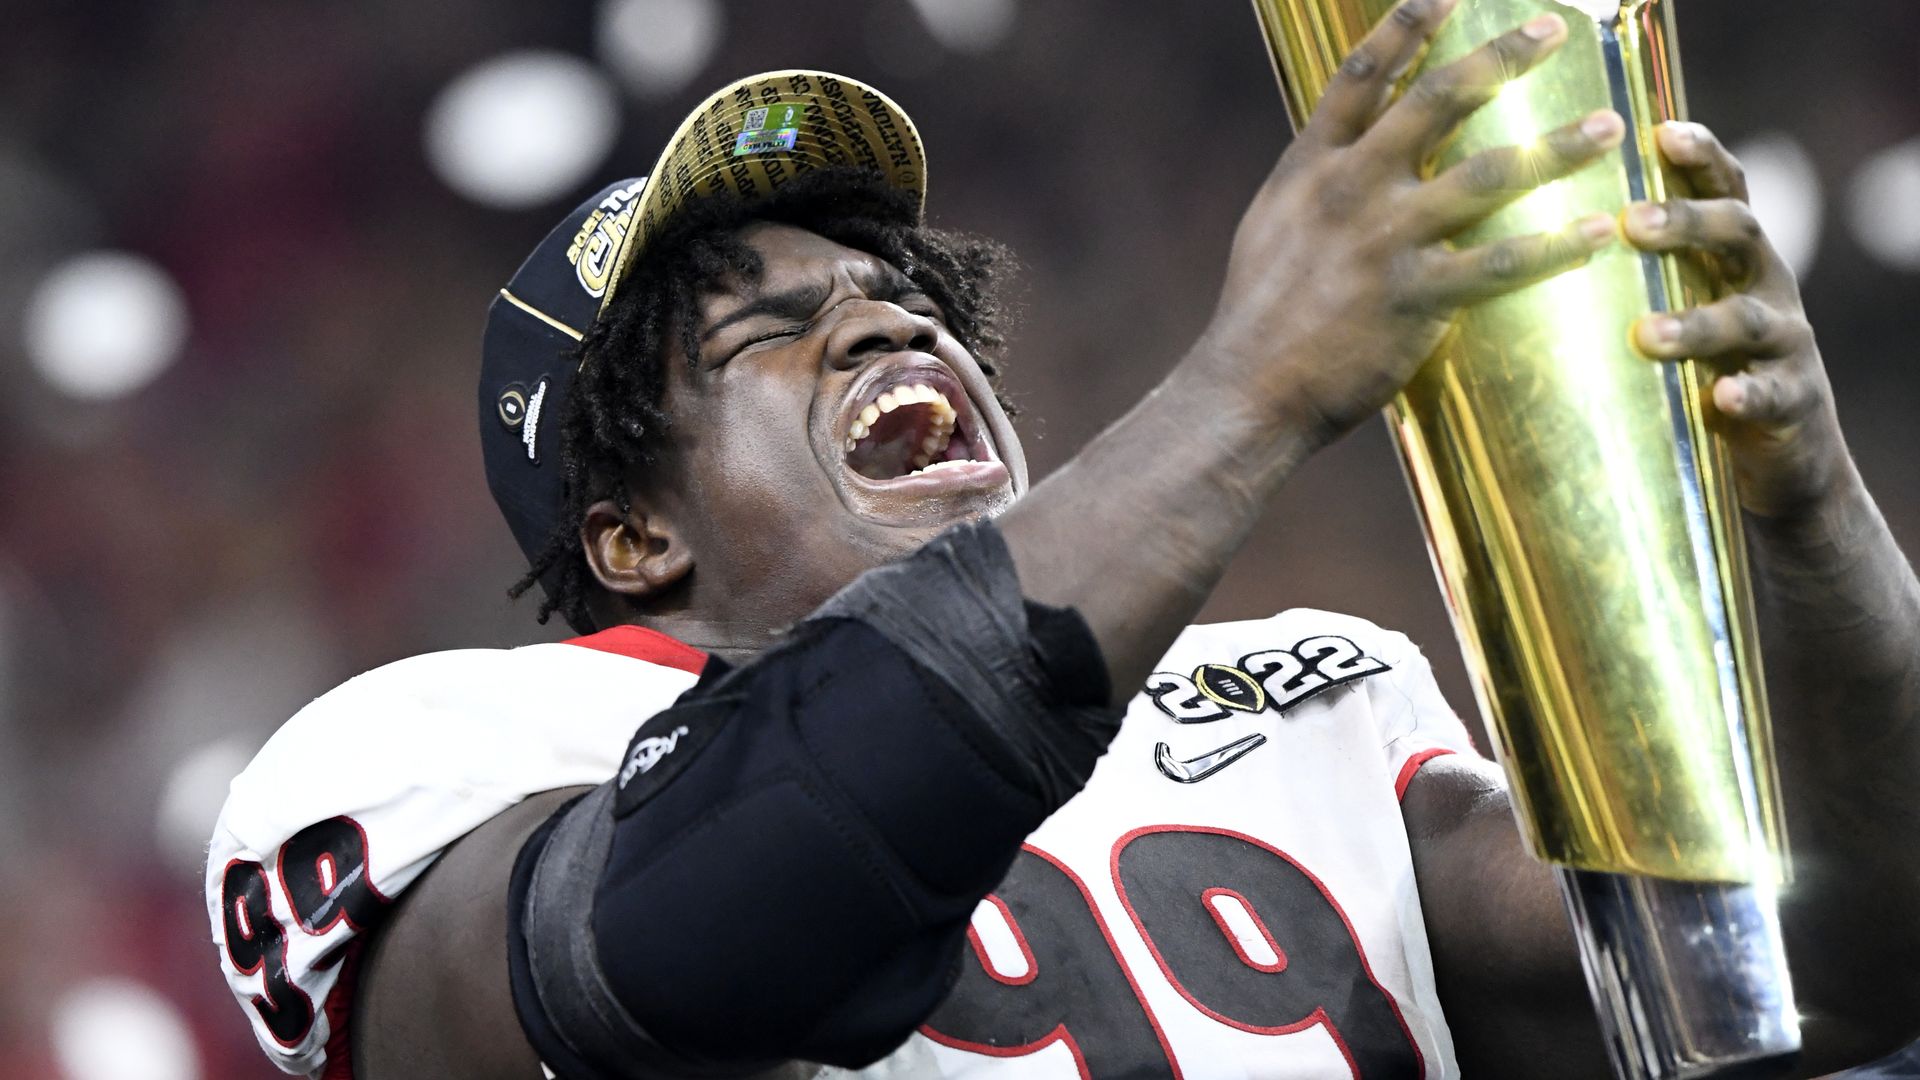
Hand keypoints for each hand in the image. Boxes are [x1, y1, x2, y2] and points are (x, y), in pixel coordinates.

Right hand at [1202, 0, 1623, 448]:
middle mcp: (1350, 189)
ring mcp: (1385, 241)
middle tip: (1555, 29)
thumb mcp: (1272, 227)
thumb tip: (1344, 152)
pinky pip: (1501, 263)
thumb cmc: (1257, 317)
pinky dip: (1556, 246)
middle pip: (1437, 101)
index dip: (1408, 24)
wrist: (1246, 391)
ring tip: (1608, 128)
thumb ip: (1315, 184)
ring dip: (1554, 148)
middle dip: (1501, 57)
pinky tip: (1598, 231)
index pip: (1363, 74)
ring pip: (1487, 175)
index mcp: (1312, 167)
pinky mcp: (1416, 299)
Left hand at [1624, 123, 1851, 520]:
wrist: (1777, 450)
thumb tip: (1515, 241)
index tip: (1659, 131)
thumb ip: (1620, 274)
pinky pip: (1775, 393)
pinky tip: (1722, 397)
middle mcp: (1765, 282)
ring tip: (1647, 334)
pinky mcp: (1796, 400)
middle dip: (1686, 223)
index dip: (1700, 155)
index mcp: (1730, 253)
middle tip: (1628, 222)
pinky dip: (1749, 393)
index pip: (1723, 188)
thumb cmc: (1694, 365)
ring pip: (1749, 318)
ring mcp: (1785, 340)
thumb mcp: (1666, 307)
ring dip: (1698, 322)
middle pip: (1739, 232)